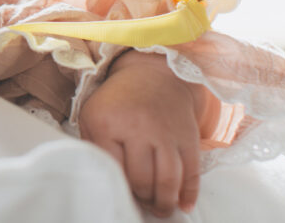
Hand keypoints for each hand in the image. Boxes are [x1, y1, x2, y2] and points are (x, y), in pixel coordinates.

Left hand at [79, 51, 207, 217]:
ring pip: (169, 179)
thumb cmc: (118, 101)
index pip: (113, 168)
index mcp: (108, 123)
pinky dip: (189, 193)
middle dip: (142, 198)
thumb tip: (97, 177)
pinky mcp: (188, 136)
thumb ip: (91, 144)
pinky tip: (184, 205)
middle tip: (141, 204)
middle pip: (142, 179)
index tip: (119, 193)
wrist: (154, 75)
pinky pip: (192, 171)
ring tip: (160, 209)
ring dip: (165, 202)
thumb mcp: (92, 114)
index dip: (118, 186)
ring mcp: (166, 133)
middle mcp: (138, 128)